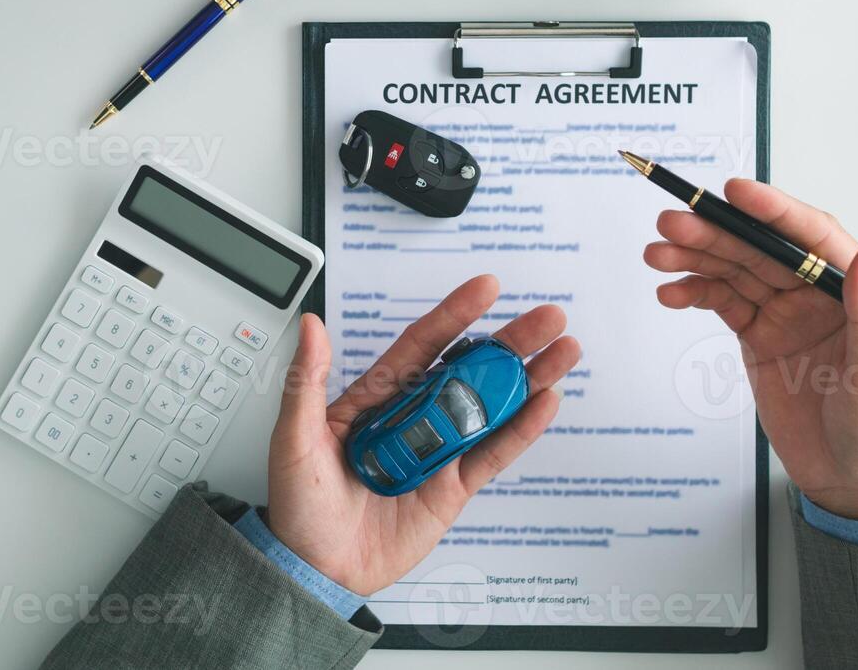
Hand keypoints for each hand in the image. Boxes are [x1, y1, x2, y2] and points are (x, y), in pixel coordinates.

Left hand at [264, 275, 580, 595]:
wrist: (315, 570)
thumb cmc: (298, 504)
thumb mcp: (293, 437)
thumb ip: (307, 380)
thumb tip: (312, 324)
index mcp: (376, 399)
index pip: (421, 346)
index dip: (454, 315)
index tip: (485, 287)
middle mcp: (412, 418)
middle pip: (469, 371)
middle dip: (509, 342)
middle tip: (548, 316)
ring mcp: (437, 452)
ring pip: (491, 408)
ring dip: (527, 379)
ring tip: (564, 351)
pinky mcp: (453, 489)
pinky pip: (493, 455)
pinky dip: (522, 430)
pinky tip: (546, 403)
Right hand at [644, 179, 857, 521]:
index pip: (813, 237)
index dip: (773, 211)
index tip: (735, 192)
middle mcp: (821, 295)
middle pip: (760, 250)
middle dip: (714, 232)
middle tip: (672, 223)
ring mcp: (787, 315)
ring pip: (734, 271)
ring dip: (694, 258)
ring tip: (657, 254)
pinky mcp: (759, 338)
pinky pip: (721, 303)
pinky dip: (693, 293)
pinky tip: (670, 291)